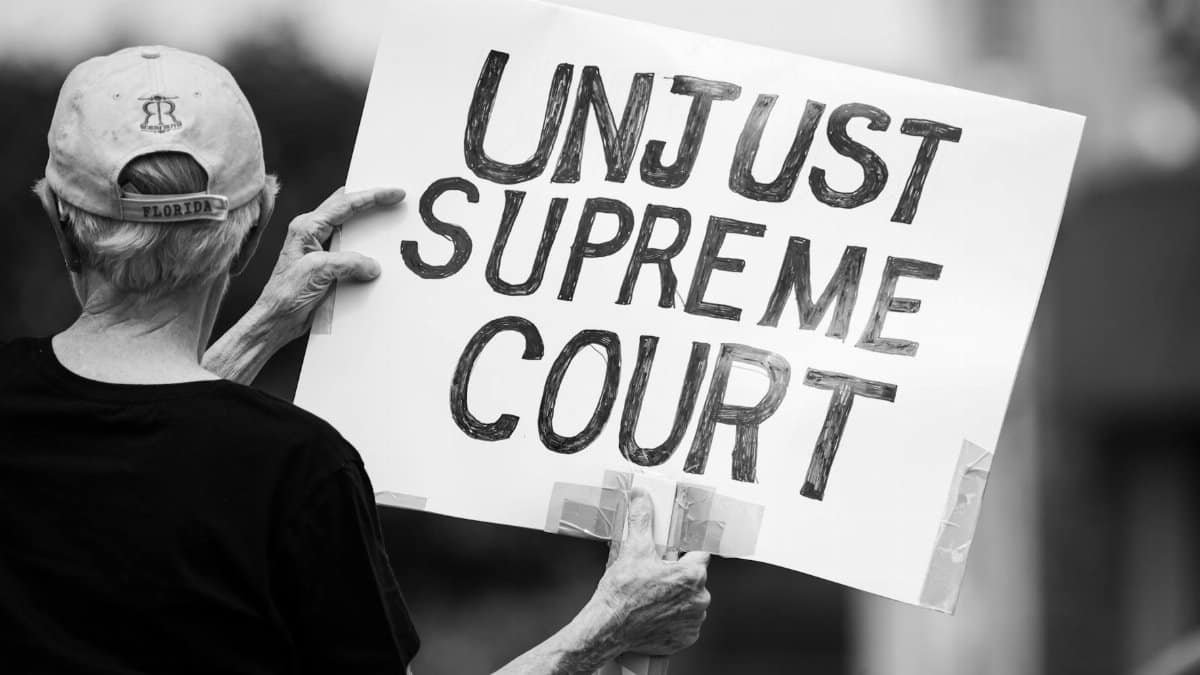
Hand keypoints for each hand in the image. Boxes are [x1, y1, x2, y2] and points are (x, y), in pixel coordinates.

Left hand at [252, 186, 404, 343]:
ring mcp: (319, 249)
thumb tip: (372, 265)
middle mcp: (311, 234)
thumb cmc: (285, 295)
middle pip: (347, 208)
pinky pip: (351, 251)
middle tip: (395, 198)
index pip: (345, 204)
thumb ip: (347, 263)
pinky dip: (366, 249)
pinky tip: (377, 252)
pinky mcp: (326, 265)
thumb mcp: (318, 271)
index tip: (394, 193)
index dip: (372, 196)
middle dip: (371, 201)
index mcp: (306, 228)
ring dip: (369, 225)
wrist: (276, 320)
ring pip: (349, 228)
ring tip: (389, 221)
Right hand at [591, 488, 710, 655]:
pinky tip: (655, 614)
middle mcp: (699, 599)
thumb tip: (641, 497)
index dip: (685, 552)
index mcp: (692, 574)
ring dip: (677, 597)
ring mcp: (694, 621)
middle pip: (694, 578)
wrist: (607, 628)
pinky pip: (685, 623)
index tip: (675, 553)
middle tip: (654, 575)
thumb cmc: (621, 593)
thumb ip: (642, 519)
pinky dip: (673, 618)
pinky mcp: (686, 638)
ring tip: (652, 596)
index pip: (700, 554)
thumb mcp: (632, 549)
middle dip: (677, 575)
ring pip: (691, 600)